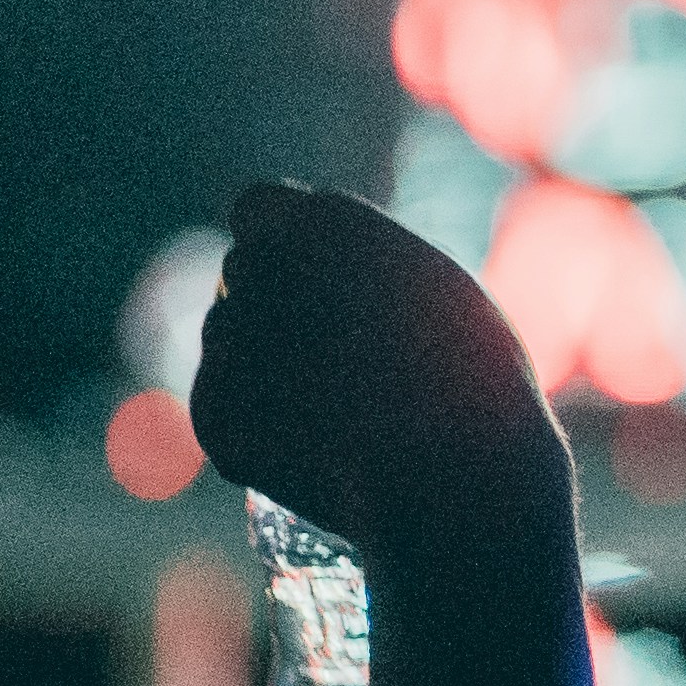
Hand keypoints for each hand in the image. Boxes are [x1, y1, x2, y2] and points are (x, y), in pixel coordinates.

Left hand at [187, 179, 568, 573]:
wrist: (452, 477)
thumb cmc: (471, 384)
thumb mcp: (440, 293)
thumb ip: (368, 265)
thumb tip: (328, 271)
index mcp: (322, 221)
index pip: (256, 208)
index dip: (275, 245)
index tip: (294, 279)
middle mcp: (263, 266)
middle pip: (241, 275)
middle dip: (268, 308)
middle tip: (326, 361)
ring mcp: (231, 339)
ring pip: (225, 342)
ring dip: (258, 367)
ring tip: (334, 414)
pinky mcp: (213, 411)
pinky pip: (220, 407)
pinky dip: (252, 428)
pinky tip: (310, 450)